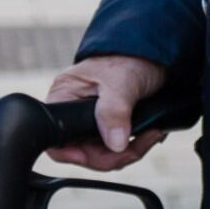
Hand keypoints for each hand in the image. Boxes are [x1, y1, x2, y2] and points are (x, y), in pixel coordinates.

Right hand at [44, 54, 169, 170]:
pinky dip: (134, 145)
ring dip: (129, 151)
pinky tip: (149, 133)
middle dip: (114, 155)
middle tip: (140, 144)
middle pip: (83, 152)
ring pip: (102, 153)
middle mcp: (73, 110)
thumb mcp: (122, 81)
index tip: (101, 155)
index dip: (76, 154)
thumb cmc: (130, 57)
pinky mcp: (108, 124)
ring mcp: (91, 119)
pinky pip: (115, 146)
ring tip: (151, 134)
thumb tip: (115, 144)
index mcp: (64, 96)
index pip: (57, 140)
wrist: (152, 53)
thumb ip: (114, 111)